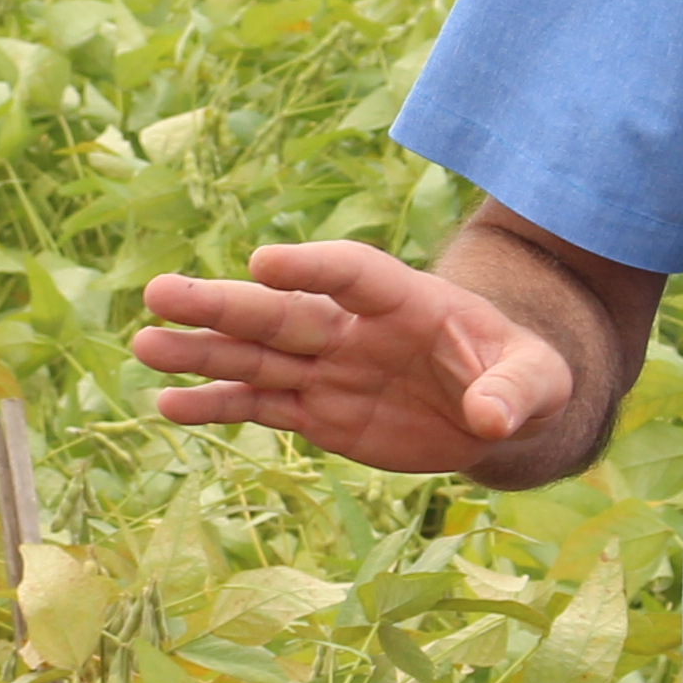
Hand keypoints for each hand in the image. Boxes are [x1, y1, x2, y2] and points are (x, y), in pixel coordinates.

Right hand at [132, 242, 575, 477]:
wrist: (498, 412)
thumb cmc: (522, 380)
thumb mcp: (539, 384)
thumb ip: (516, 392)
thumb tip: (493, 419)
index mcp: (408, 301)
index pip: (354, 274)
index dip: (312, 266)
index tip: (264, 263)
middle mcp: (354, 329)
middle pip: (281, 311)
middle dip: (222, 305)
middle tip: (159, 293)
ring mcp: (329, 370)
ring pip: (256, 357)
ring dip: (201, 351)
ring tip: (143, 344)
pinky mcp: (317, 412)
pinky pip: (259, 406)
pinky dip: (216, 406)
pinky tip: (168, 403)